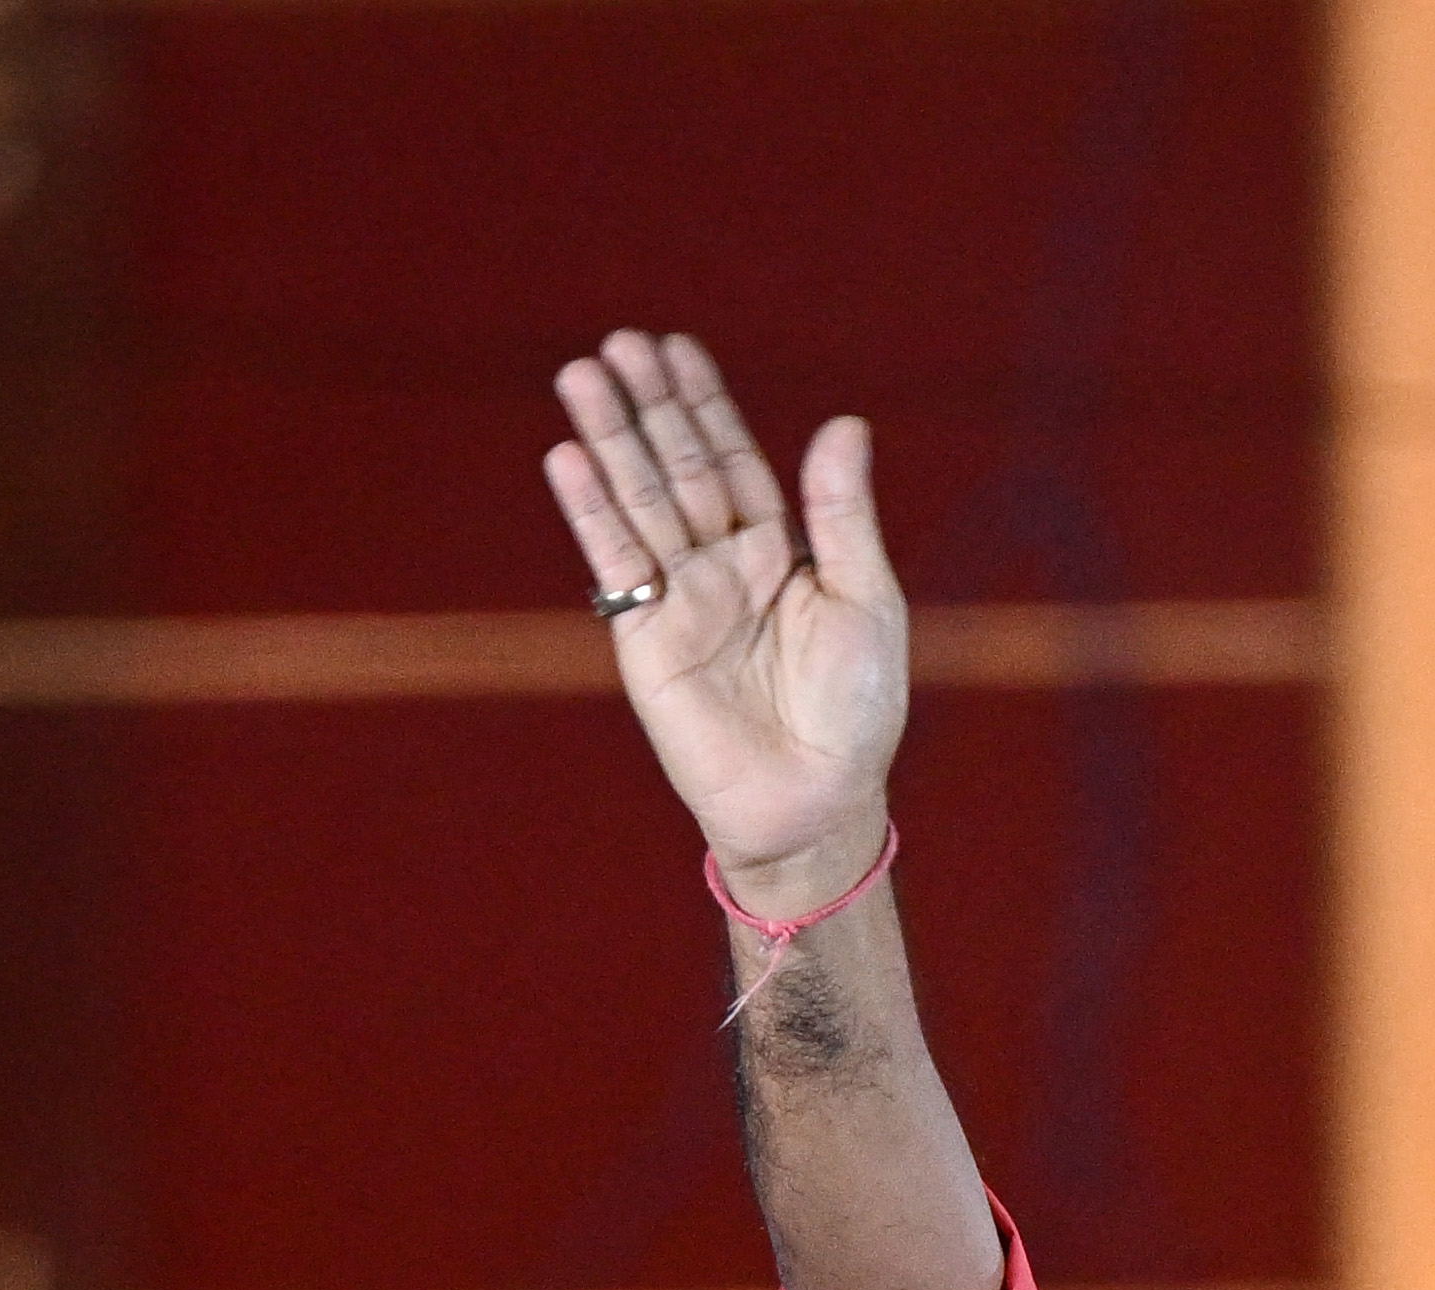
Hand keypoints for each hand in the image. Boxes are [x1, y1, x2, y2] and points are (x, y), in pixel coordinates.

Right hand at [547, 327, 908, 912]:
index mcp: (778, 551)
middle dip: (647, 407)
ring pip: (640, 501)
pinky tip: (568, 459)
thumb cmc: (856, 711)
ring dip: (610, 440)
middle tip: (617, 344)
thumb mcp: (866, 599)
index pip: (732, 460)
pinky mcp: (645, 639)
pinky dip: (592, 512)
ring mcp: (679, 600)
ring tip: (580, 377)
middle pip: (677, 468)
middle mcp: (722, 566)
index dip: (704, 405)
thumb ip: (842, 514)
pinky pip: (616, 563)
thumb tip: (845, 424)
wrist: (818, 801)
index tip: (676, 349)